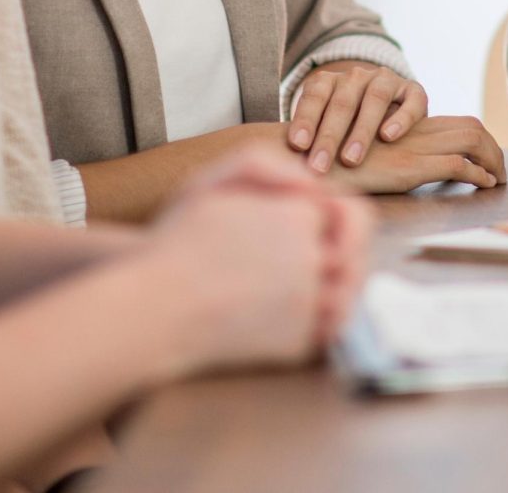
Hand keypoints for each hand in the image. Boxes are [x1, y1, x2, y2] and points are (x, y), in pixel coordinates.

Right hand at [147, 148, 369, 367]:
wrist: (155, 308)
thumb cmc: (178, 244)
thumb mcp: (211, 183)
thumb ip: (265, 166)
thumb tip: (312, 183)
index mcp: (296, 216)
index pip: (342, 213)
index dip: (326, 221)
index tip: (307, 230)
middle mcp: (310, 258)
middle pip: (352, 255)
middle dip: (342, 256)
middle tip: (318, 261)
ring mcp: (308, 303)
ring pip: (347, 295)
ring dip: (334, 291)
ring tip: (303, 290)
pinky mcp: (299, 341)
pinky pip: (328, 332)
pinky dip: (317, 325)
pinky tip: (289, 316)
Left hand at [287, 60, 426, 172]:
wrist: (390, 106)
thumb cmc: (347, 126)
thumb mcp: (326, 125)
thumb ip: (311, 137)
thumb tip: (286, 166)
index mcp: (330, 81)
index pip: (315, 96)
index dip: (305, 119)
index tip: (297, 145)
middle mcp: (357, 77)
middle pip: (342, 102)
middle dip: (329, 136)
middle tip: (319, 166)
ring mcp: (386, 80)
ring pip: (375, 99)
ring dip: (361, 130)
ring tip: (350, 159)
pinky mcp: (413, 90)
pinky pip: (410, 101)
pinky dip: (400, 118)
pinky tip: (388, 137)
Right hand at [323, 114, 504, 192]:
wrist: (304, 162)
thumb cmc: (326, 166)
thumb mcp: (364, 156)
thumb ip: (388, 156)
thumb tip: (406, 173)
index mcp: (404, 127)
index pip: (455, 124)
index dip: (478, 140)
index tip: (486, 160)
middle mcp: (412, 132)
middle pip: (470, 127)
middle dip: (493, 149)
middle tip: (500, 171)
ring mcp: (412, 146)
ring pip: (471, 139)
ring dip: (492, 159)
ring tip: (497, 179)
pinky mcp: (408, 166)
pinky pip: (455, 165)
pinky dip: (476, 174)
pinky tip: (483, 184)